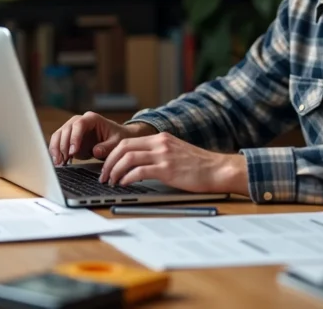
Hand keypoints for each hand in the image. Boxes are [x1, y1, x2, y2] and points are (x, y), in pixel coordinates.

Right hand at [48, 112, 155, 165]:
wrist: (116, 137)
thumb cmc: (118, 137)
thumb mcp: (117, 142)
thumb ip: (107, 147)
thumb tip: (96, 151)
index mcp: (92, 118)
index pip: (79, 124)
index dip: (74, 137)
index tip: (73, 152)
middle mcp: (79, 120)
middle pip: (65, 129)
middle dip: (62, 146)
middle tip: (63, 160)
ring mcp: (72, 128)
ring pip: (58, 135)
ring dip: (56, 149)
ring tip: (59, 162)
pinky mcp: (69, 137)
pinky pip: (58, 142)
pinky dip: (56, 151)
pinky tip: (59, 161)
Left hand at [99, 131, 248, 194]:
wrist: (218, 169)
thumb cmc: (199, 166)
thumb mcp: (176, 152)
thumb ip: (159, 154)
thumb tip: (138, 166)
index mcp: (160, 138)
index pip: (127, 141)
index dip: (112, 154)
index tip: (106, 166)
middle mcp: (160, 143)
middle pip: (123, 147)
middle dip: (108, 162)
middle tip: (103, 175)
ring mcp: (163, 155)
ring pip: (128, 158)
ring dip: (114, 171)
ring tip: (111, 182)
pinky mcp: (167, 169)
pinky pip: (139, 171)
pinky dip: (127, 178)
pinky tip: (124, 184)